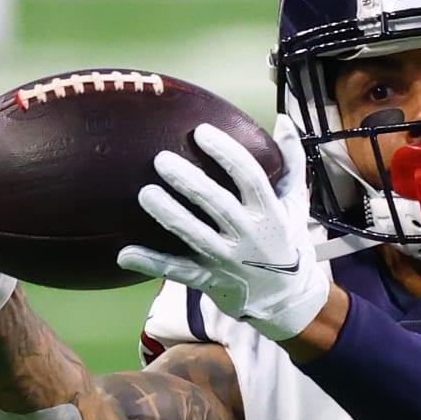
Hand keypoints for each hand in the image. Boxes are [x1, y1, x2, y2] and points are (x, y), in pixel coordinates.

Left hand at [119, 115, 327, 340]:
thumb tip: (283, 121)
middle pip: (218, 205)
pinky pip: (178, 271)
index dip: (226, 153)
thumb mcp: (295, 202)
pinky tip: (125, 254)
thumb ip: (292, 162)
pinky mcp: (209, 280)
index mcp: (269, 212)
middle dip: (190, 183)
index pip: (249, 177)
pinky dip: (151, 264)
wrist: (286, 298)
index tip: (201, 132)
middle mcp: (248, 236)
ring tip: (145, 194)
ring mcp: (227, 261)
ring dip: (170, 215)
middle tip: (162, 159)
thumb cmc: (285, 241)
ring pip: (195, 236)